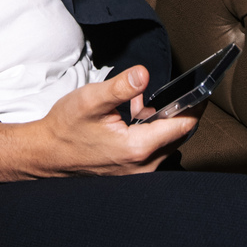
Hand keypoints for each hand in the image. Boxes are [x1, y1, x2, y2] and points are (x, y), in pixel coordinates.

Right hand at [0, 66, 196, 184]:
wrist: (46, 153)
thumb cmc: (66, 127)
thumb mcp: (91, 99)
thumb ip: (121, 87)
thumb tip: (144, 74)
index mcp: (138, 148)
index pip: (183, 126)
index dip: (195, 105)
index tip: (201, 88)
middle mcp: (143, 166)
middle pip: (179, 135)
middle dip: (175, 112)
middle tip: (162, 93)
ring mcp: (138, 172)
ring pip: (167, 143)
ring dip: (160, 122)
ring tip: (138, 106)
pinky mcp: (132, 172)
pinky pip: (154, 151)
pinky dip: (151, 132)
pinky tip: (132, 119)